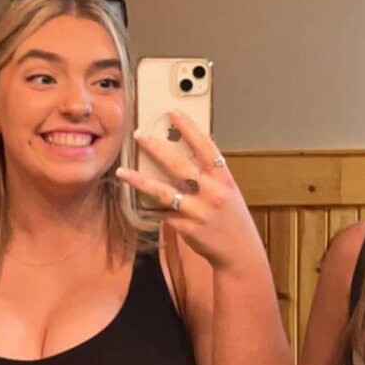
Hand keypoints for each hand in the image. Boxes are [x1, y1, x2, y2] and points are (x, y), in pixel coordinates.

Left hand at [116, 111, 262, 273]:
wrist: (241, 251)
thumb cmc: (233, 218)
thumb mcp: (228, 190)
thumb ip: (209, 174)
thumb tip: (185, 154)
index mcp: (223, 178)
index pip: (205, 146)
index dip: (189, 128)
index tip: (173, 113)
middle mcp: (211, 192)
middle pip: (179, 165)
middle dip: (157, 148)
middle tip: (140, 135)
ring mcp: (199, 211)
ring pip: (164, 192)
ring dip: (140, 181)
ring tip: (122, 171)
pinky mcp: (187, 228)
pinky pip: (163, 214)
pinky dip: (149, 207)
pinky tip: (134, 200)